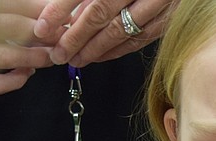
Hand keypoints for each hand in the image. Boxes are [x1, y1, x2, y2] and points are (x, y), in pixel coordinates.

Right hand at [0, 0, 54, 94]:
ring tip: (49, 57)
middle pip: (11, 26)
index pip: (9, 4)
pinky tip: (25, 74)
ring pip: (5, 55)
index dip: (38, 10)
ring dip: (34, 57)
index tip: (61, 16)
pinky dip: (13, 80)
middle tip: (62, 38)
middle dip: (43, 34)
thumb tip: (37, 10)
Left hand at [33, 0, 175, 66]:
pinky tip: (103, 55)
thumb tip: (70, 16)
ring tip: (77, 59)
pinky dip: (120, 49)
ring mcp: (160, 4)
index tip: (43, 27)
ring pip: (123, 31)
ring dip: (97, 49)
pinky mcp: (172, 19)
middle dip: (77, 38)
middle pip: (101, 15)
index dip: (60, 11)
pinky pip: (142, 38)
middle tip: (59, 54)